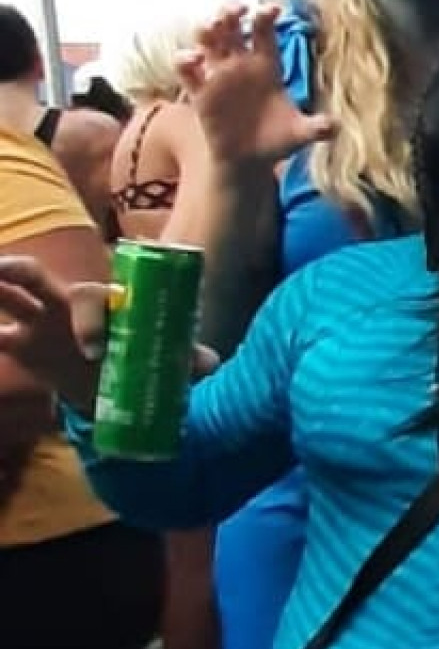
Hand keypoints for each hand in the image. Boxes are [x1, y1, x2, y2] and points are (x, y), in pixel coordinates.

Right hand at [0, 258, 217, 404]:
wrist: (111, 381)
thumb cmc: (139, 354)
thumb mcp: (162, 355)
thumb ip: (187, 356)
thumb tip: (209, 364)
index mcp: (102, 302)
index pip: (90, 297)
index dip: (88, 322)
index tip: (93, 352)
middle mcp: (64, 304)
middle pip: (40, 279)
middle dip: (21, 272)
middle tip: (6, 267)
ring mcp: (38, 322)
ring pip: (10, 297)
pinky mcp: (21, 345)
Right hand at [176, 4, 334, 171]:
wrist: (250, 161)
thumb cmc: (276, 140)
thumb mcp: (300, 133)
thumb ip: (317, 128)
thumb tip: (336, 127)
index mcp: (267, 66)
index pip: (265, 32)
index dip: (266, 16)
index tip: (272, 9)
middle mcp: (241, 64)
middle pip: (232, 26)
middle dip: (231, 11)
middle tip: (238, 8)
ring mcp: (219, 76)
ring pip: (207, 40)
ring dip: (207, 28)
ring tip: (214, 26)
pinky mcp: (201, 92)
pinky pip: (187, 70)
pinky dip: (185, 60)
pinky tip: (194, 60)